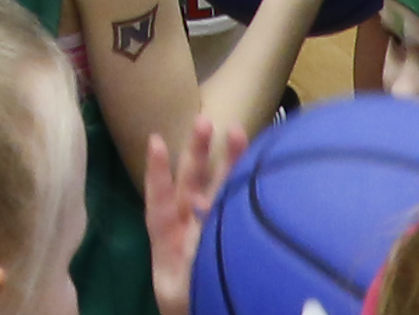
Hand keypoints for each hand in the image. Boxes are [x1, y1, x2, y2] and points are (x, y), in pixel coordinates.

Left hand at [139, 120, 237, 314]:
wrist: (215, 313)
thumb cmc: (190, 303)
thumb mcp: (182, 285)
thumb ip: (190, 247)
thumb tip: (202, 206)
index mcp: (168, 241)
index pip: (159, 203)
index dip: (158, 174)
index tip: (157, 142)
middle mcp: (190, 228)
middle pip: (191, 185)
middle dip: (197, 154)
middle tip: (205, 122)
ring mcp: (214, 228)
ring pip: (220, 190)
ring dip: (228, 162)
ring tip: (236, 131)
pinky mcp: (236, 234)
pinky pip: (240, 206)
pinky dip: (248, 185)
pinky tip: (262, 164)